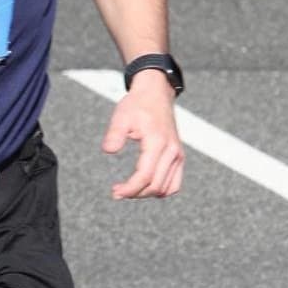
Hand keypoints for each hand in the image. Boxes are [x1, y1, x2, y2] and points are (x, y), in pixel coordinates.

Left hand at [101, 73, 183, 198]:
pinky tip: (145, 187)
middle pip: (156, 186)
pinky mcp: (178, 156)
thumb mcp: (121, 116)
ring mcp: (177, 155)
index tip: (115, 192)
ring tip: (129, 189)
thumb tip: (108, 151)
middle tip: (117, 192)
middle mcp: (172, 151)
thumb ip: (114, 134)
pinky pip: (175, 183)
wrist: (155, 93)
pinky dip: (161, 189)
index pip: (145, 176)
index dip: (130, 189)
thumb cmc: (137, 105)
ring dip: (147, 193)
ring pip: (167, 188)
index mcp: (157, 142)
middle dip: (135, 193)